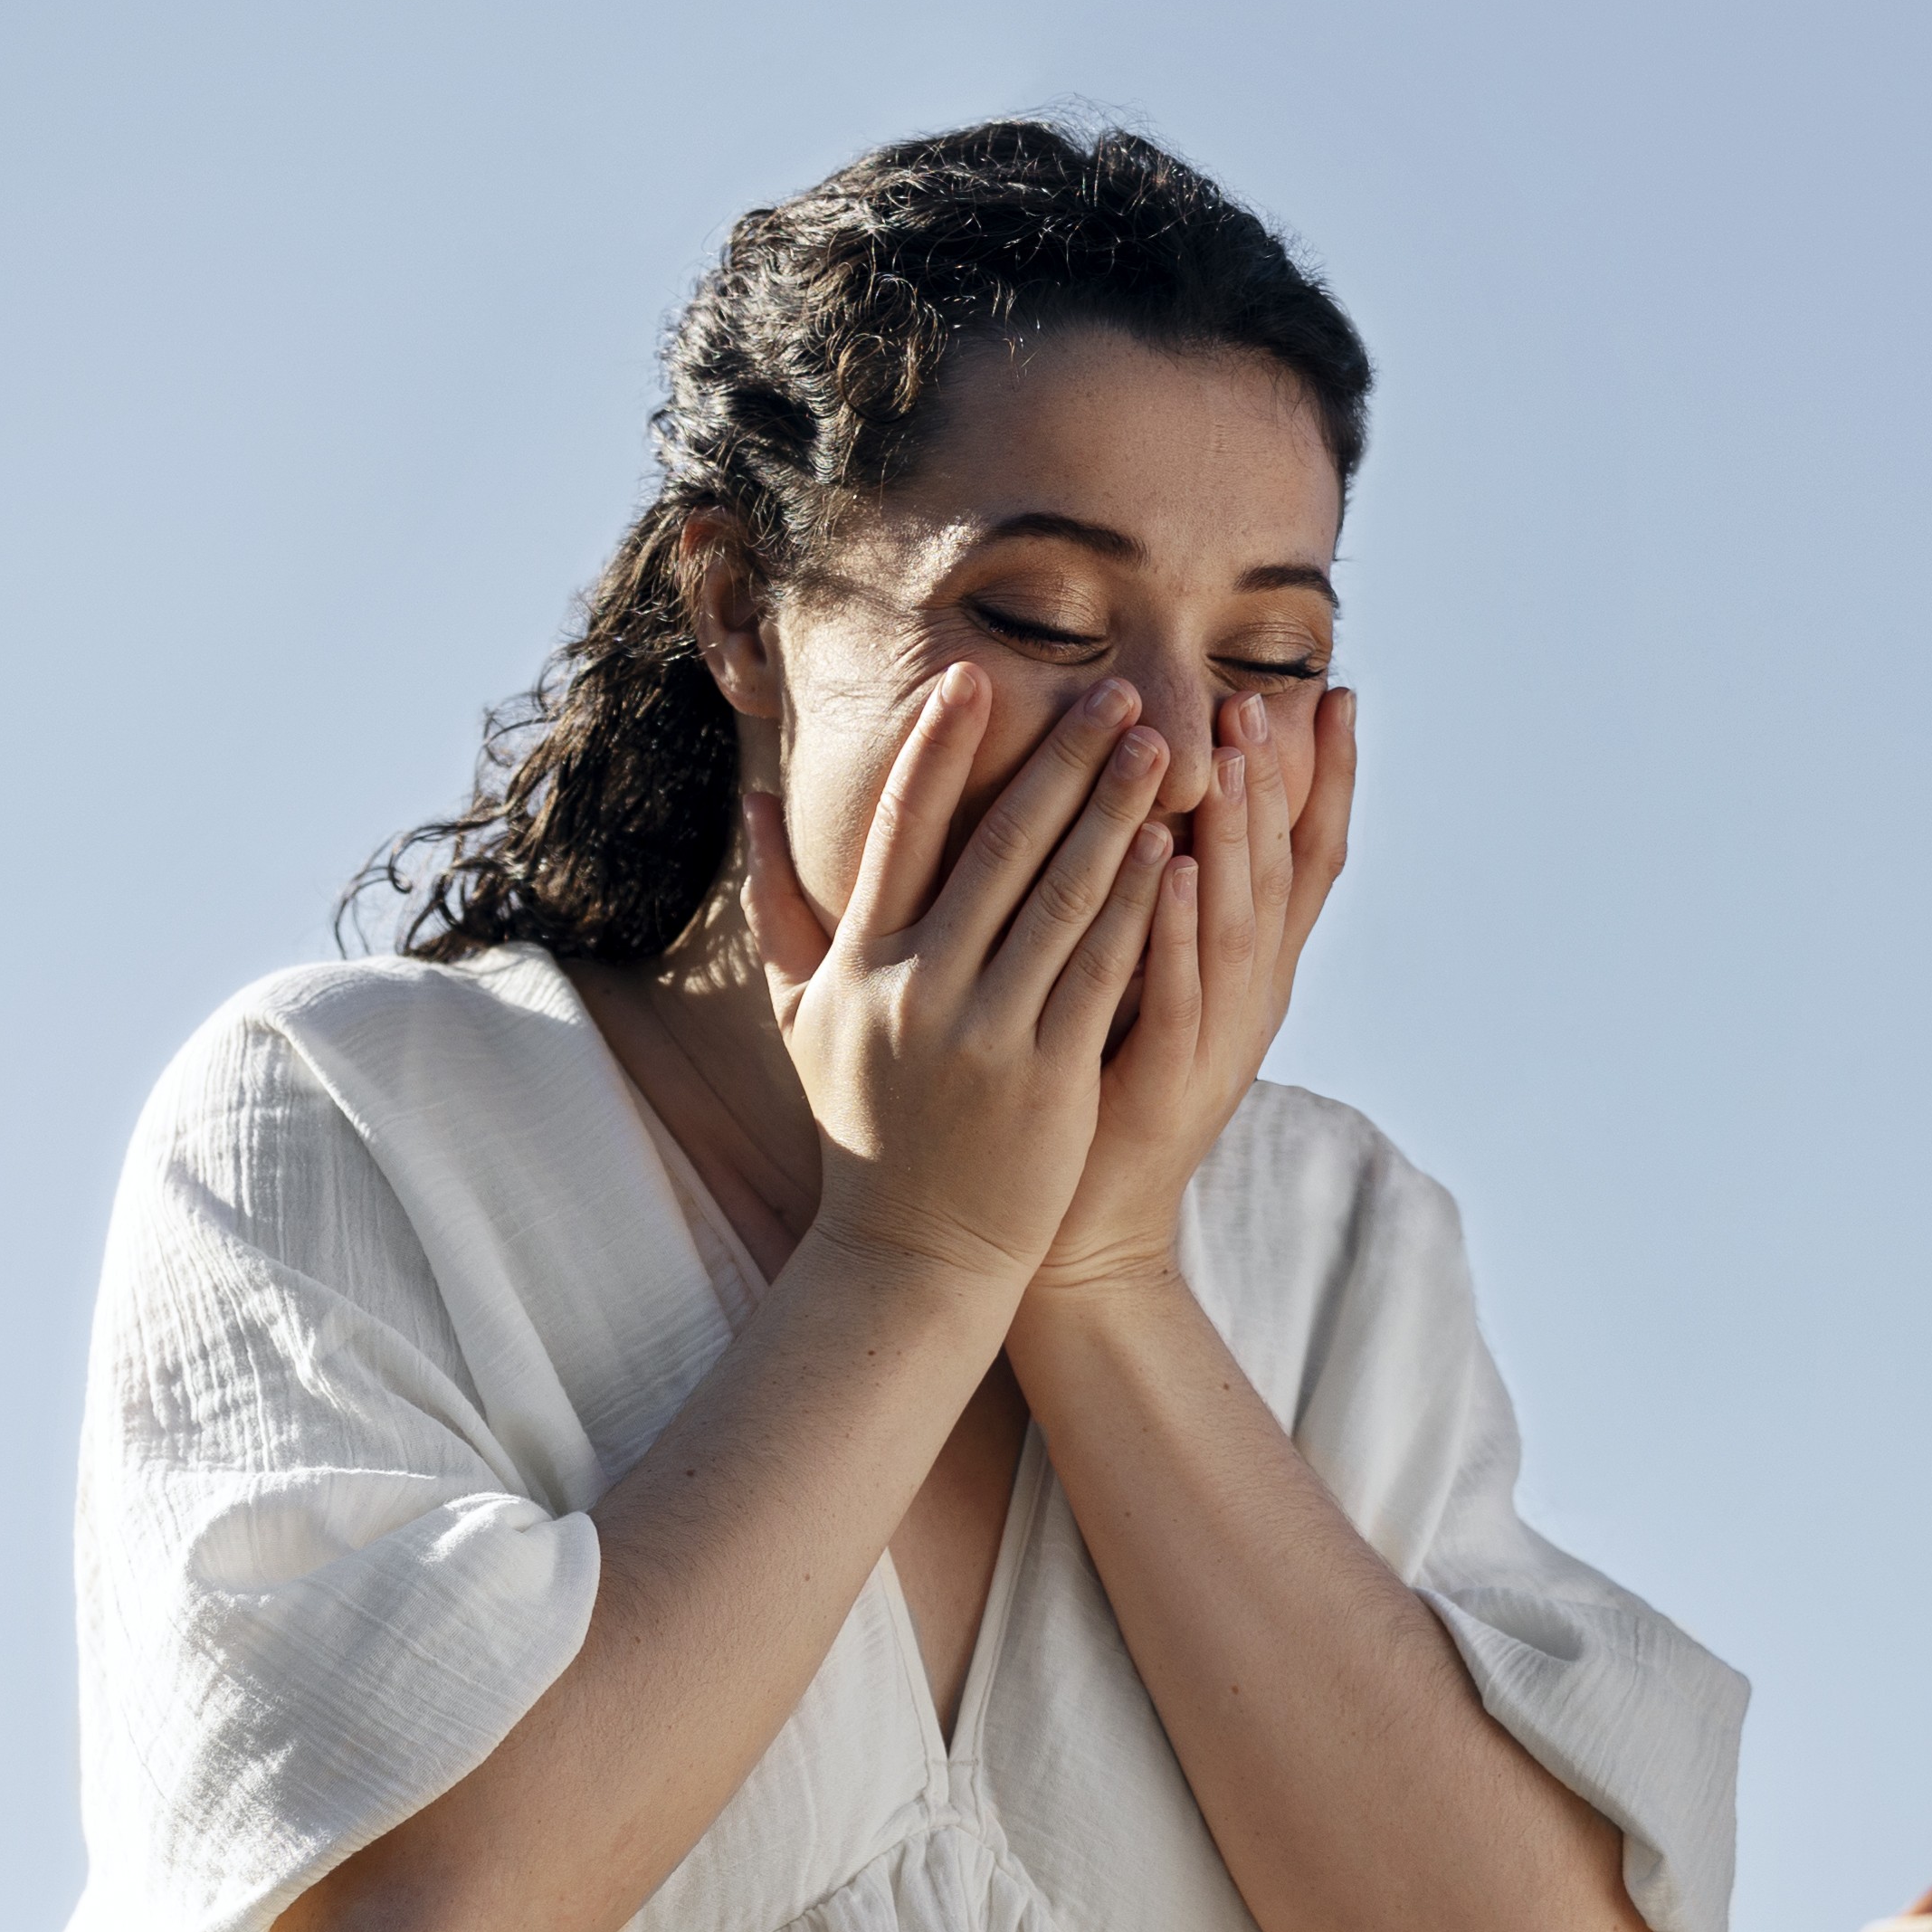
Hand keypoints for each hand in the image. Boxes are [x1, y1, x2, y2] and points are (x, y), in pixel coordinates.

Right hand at [740, 666, 1176, 1284]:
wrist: (910, 1255)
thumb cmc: (864, 1127)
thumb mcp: (804, 1014)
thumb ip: (780, 904)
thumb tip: (755, 796)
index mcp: (859, 963)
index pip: (900, 831)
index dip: (936, 750)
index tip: (974, 676)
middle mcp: (916, 989)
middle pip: (996, 849)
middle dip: (1059, 763)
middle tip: (1115, 691)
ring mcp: (982, 1034)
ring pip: (1059, 902)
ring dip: (1115, 816)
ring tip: (1162, 750)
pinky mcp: (1045, 1078)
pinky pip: (1100, 975)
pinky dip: (1137, 909)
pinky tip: (1177, 851)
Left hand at [1035, 682, 1358, 1298]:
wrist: (1081, 1229)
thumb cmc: (1094, 1093)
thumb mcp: (1141, 984)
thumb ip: (1157, 902)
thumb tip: (1155, 802)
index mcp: (1250, 971)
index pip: (1308, 857)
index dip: (1327, 779)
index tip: (1333, 693)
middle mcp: (1249, 998)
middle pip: (1281, 875)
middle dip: (1275, 783)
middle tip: (1261, 699)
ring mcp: (1216, 1041)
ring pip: (1237, 921)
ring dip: (1234, 833)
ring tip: (1226, 752)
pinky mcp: (1167, 1082)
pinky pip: (1179, 991)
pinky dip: (1176, 926)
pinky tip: (1169, 864)